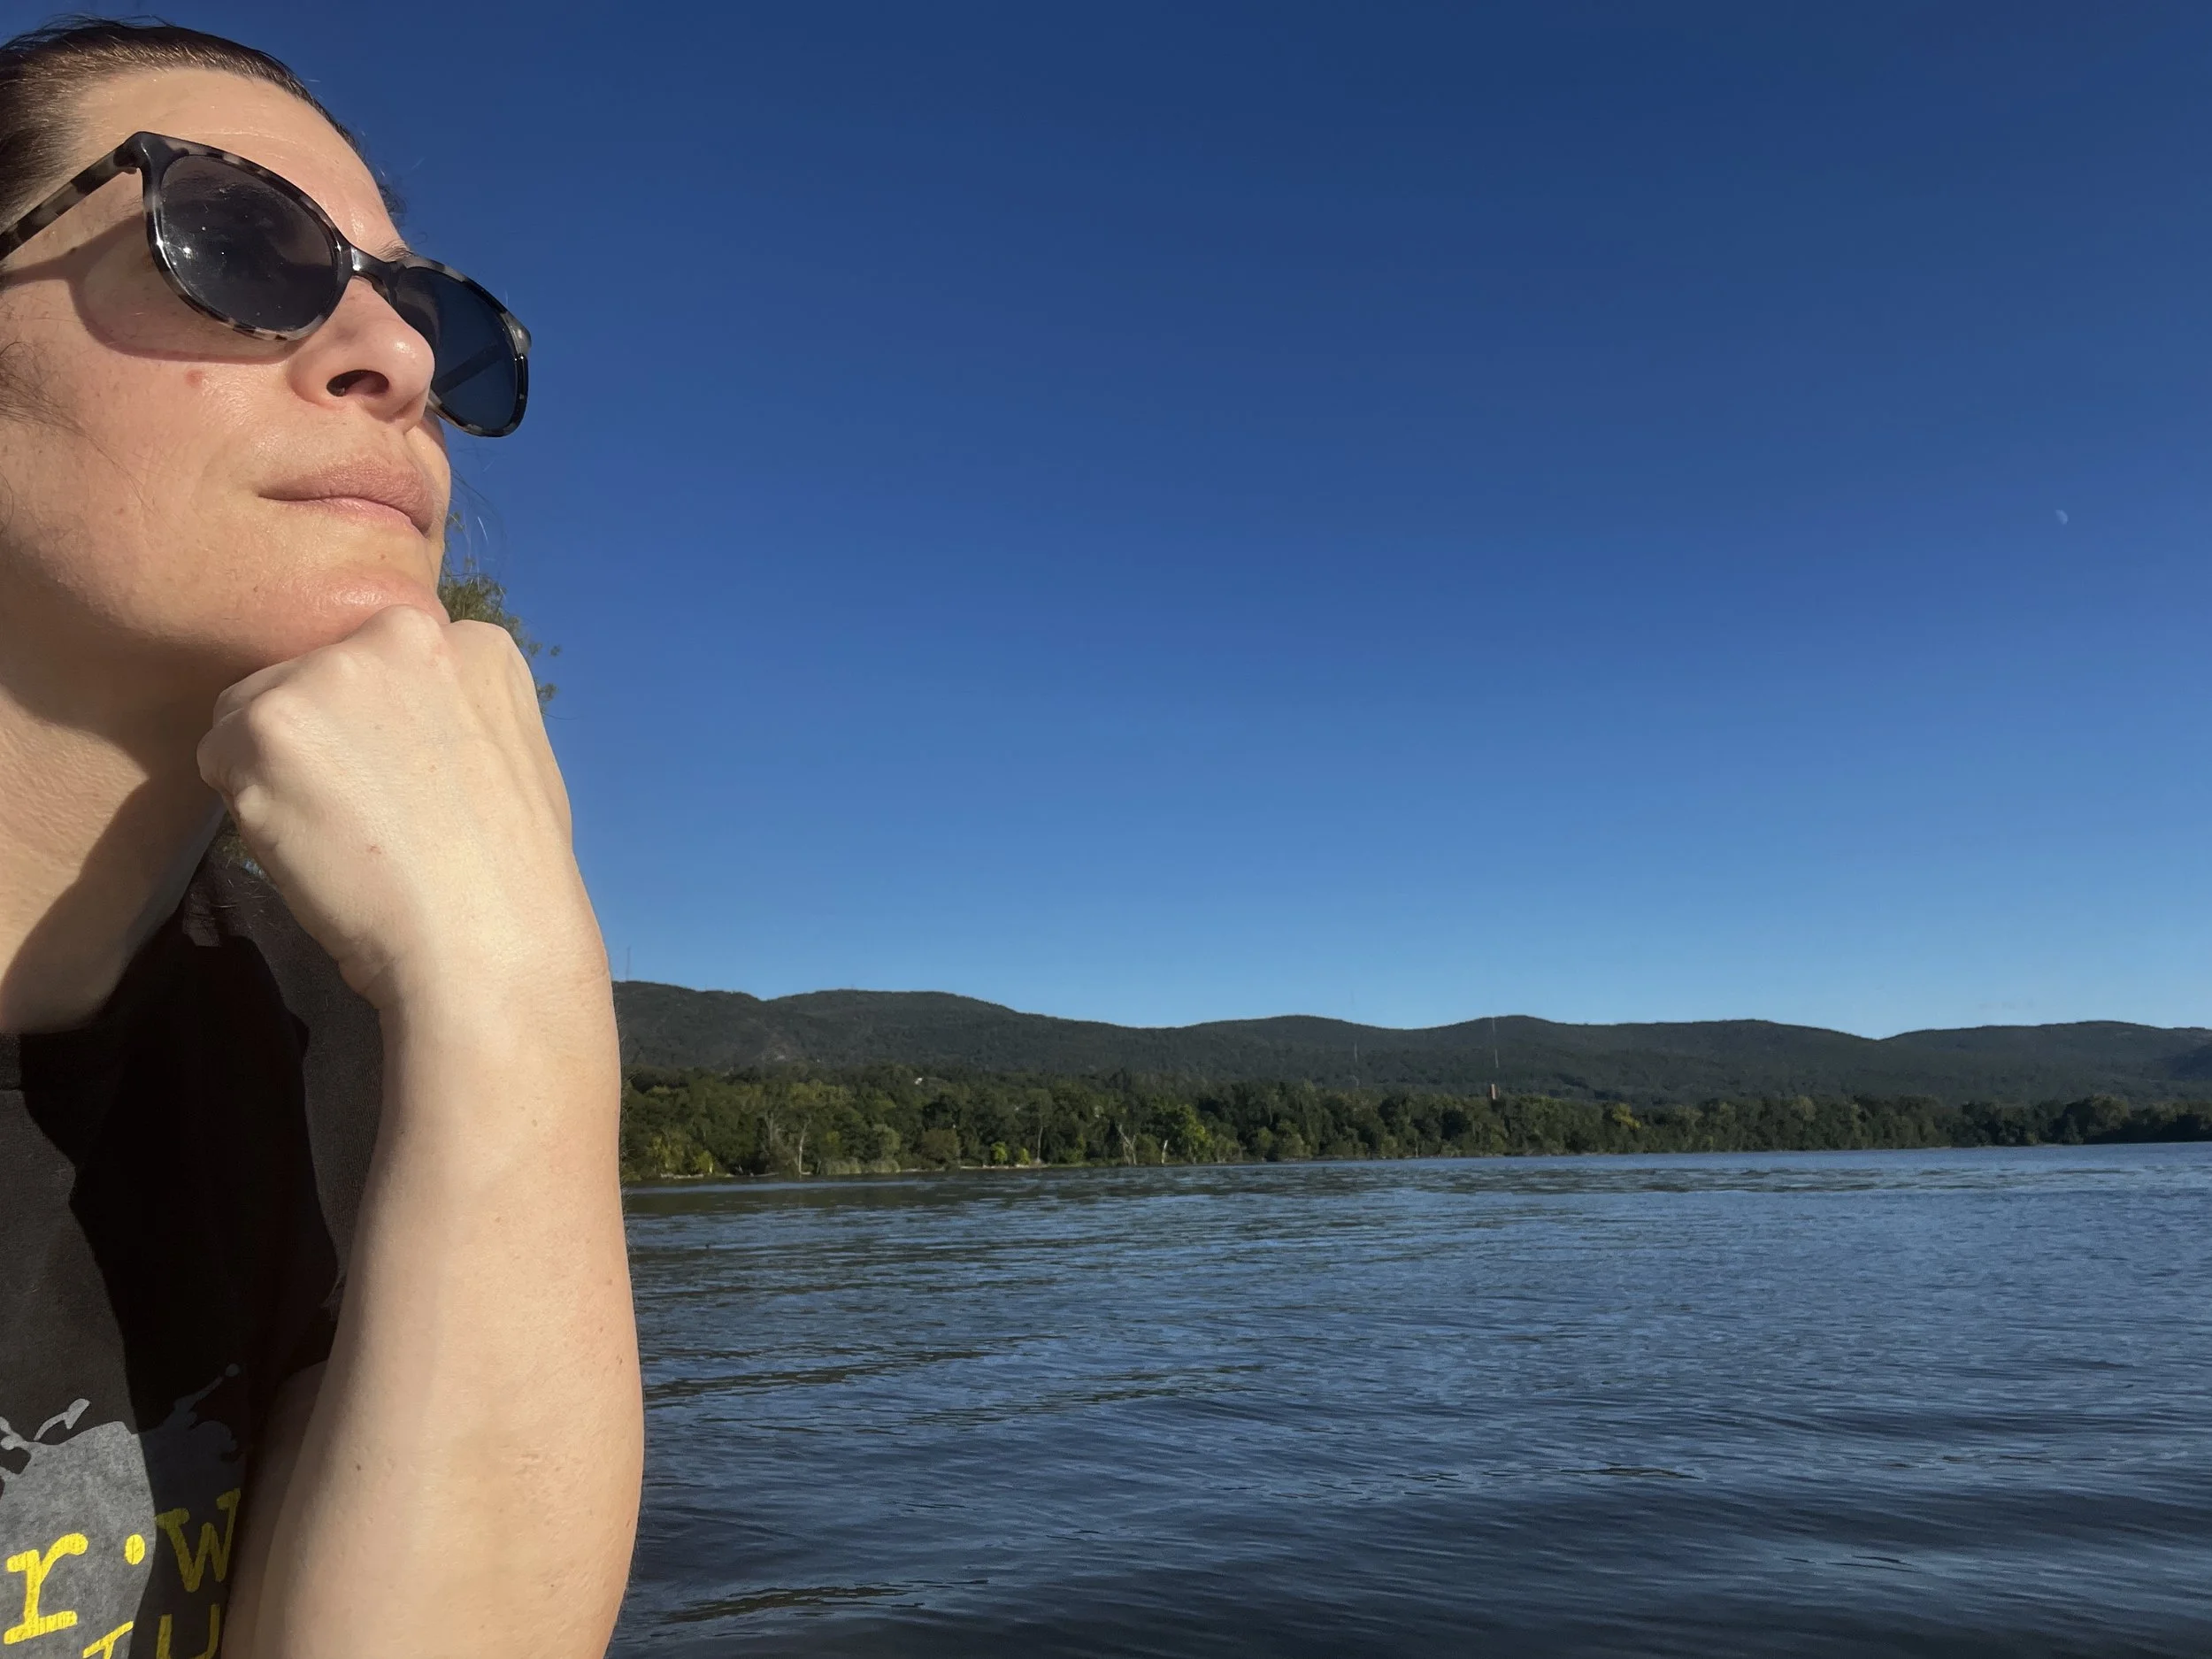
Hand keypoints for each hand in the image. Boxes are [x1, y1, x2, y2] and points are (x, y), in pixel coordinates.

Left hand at [198, 604, 604, 1015]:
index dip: (378, 733)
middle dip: (323, 739)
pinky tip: (314, 845)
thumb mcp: (511, 757)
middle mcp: (403, 634)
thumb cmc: (510, 877)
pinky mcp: (271, 720)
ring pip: (259, 711)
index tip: (402, 787)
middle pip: (313, 674)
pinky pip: (220, 756)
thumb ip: (451, 712)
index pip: (381, 664)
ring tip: (342, 833)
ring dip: (278, 771)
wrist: (488, 944)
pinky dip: (247, 808)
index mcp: (473, 644)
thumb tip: (388, 721)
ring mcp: (334, 672)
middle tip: (366, 815)